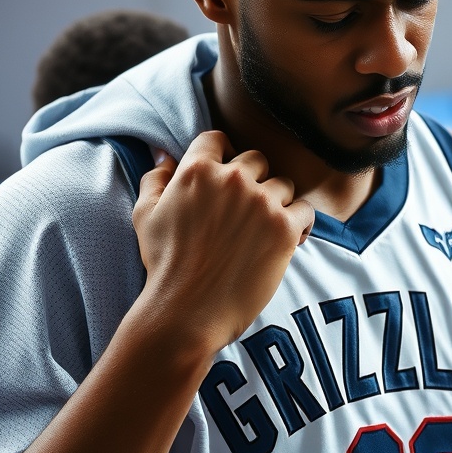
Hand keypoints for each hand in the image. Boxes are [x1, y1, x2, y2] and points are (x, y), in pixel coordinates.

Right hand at [132, 131, 314, 352]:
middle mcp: (233, 179)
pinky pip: (305, 211)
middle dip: (253, 181)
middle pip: (257, 160)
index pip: (218, 139)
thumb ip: (155, 178)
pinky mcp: (284, 228)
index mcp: (197, 170)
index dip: (222, 156)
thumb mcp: (145, 216)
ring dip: (276, 204)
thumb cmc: (164, 266)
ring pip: (283, 185)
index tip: (225, 180)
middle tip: (244, 213)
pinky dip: (300, 224)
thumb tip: (165, 154)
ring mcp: (261, 202)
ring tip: (263, 231)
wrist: (186, 313)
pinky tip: (288, 240)